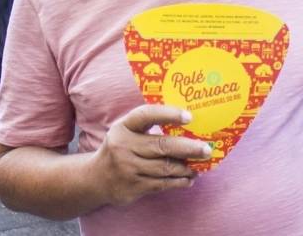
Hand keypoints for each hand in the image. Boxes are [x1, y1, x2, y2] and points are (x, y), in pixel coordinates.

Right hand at [88, 104, 210, 206]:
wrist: (95, 179)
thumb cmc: (119, 148)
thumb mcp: (125, 131)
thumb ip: (147, 125)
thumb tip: (186, 122)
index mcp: (123, 127)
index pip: (146, 115)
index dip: (168, 114)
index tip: (189, 116)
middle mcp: (123, 147)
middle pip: (162, 145)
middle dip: (188, 148)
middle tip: (207, 149)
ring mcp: (127, 169)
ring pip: (165, 167)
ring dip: (186, 167)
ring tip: (199, 165)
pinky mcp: (133, 187)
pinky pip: (162, 184)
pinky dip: (179, 181)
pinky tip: (188, 178)